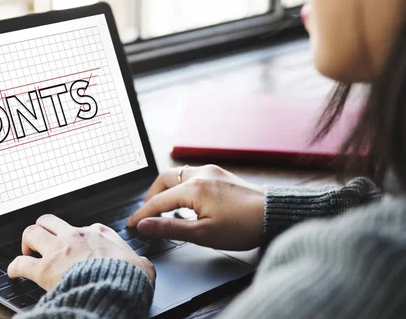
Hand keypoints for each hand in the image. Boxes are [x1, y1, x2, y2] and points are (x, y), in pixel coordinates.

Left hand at [8, 214, 155, 290]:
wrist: (116, 288)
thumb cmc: (129, 277)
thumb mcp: (142, 265)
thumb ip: (138, 261)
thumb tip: (143, 266)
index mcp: (99, 233)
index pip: (83, 227)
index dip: (78, 237)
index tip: (77, 247)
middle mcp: (75, 236)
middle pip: (49, 221)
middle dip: (43, 229)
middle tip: (43, 242)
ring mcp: (58, 250)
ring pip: (31, 232)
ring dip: (27, 242)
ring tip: (27, 252)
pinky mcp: (44, 269)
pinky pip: (20, 263)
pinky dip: (15, 267)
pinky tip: (14, 272)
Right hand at [126, 165, 263, 250]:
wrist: (274, 215)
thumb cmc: (243, 226)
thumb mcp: (203, 234)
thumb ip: (170, 228)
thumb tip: (145, 225)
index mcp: (193, 188)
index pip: (158, 201)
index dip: (142, 214)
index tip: (131, 225)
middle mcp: (200, 174)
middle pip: (164, 180)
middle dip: (151, 196)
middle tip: (146, 214)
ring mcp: (211, 171)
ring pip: (177, 175)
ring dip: (166, 190)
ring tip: (163, 209)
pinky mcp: (220, 174)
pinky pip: (191, 175)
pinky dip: (180, 186)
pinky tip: (185, 201)